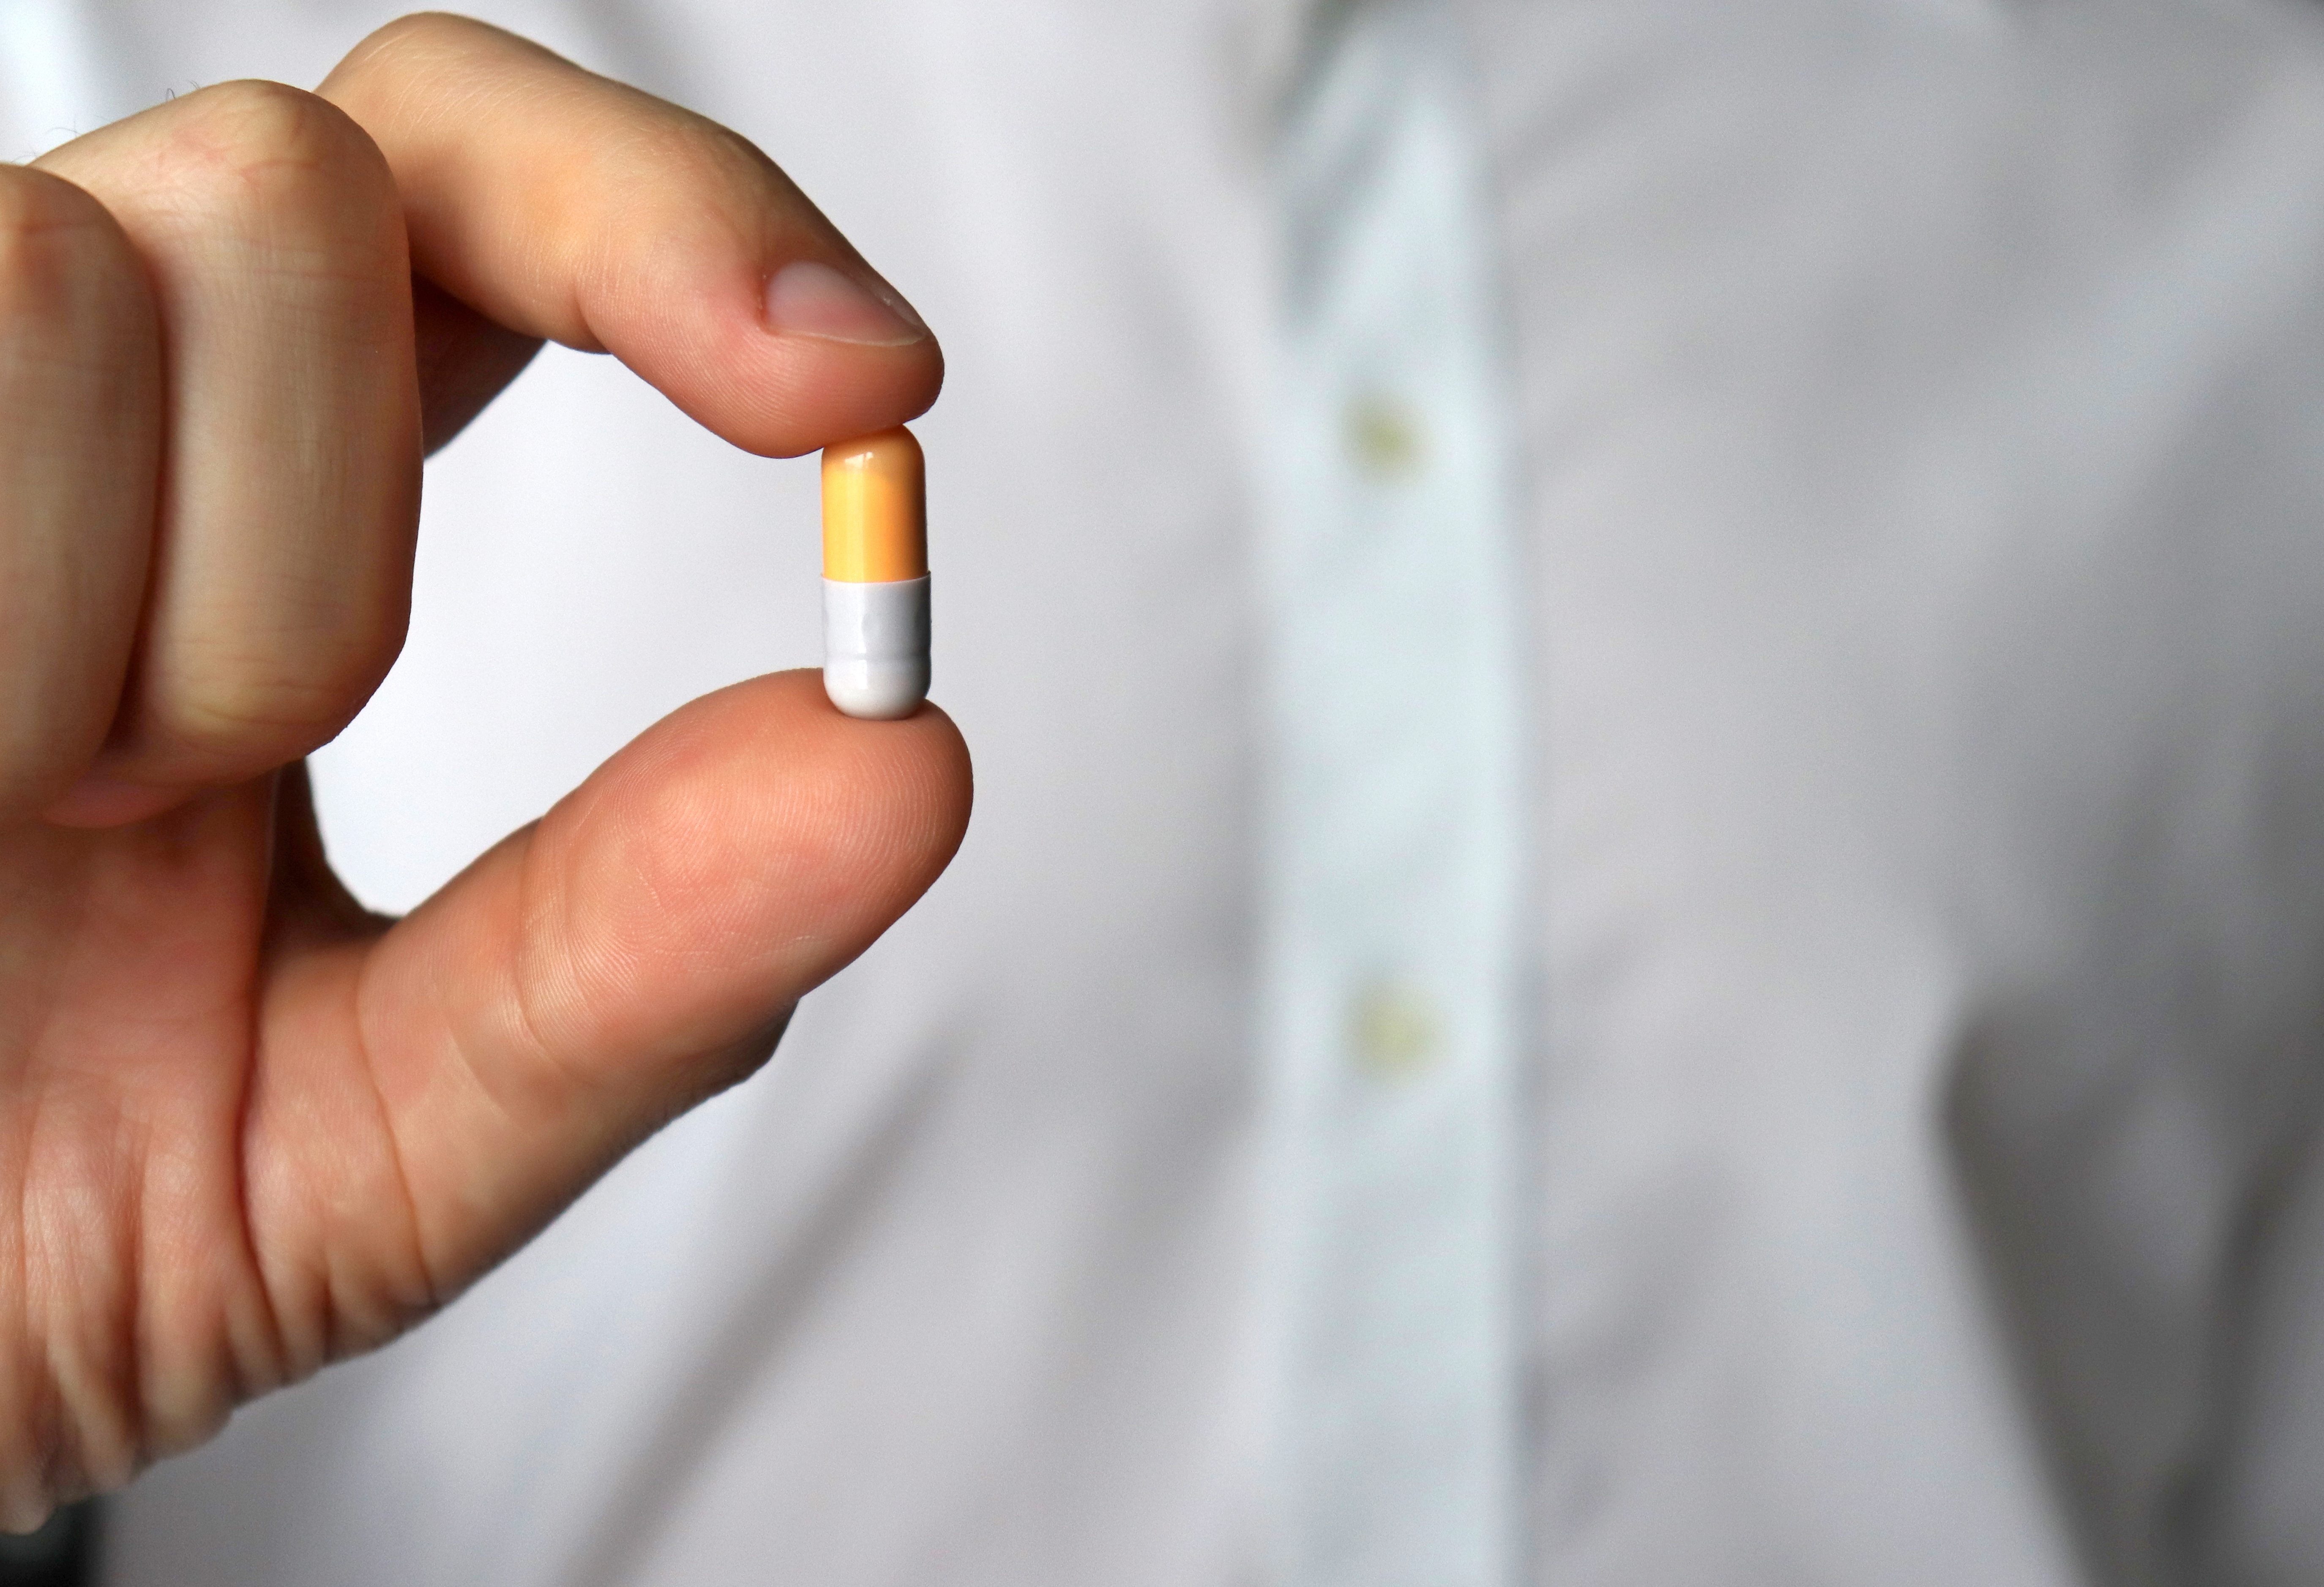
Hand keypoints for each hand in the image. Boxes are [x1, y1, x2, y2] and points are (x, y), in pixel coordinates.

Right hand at [0, 13, 969, 1521]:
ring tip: (2, 819)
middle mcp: (61, 385)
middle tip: (151, 804)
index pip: (484, 190)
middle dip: (304, 562)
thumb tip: (904, 768)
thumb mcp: (372, 1140)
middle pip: (305, 193)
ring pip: (93, 278)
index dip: (682, 230)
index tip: (865, 389)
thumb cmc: (17, 1221)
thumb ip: (639, 963)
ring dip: (109, 638)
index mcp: (247, 497)